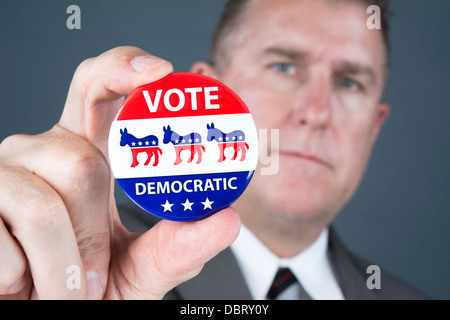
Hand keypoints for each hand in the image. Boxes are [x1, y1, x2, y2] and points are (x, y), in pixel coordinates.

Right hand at [0, 46, 239, 298]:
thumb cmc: (85, 292)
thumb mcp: (139, 270)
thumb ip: (179, 247)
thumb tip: (227, 220)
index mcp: (84, 152)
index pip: (100, 89)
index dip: (124, 68)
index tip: (160, 72)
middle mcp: (41, 152)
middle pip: (80, 159)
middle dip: (93, 231)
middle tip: (95, 278)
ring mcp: (1, 174)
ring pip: (42, 206)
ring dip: (64, 267)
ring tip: (65, 292)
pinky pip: (3, 242)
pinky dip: (24, 280)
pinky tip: (20, 285)